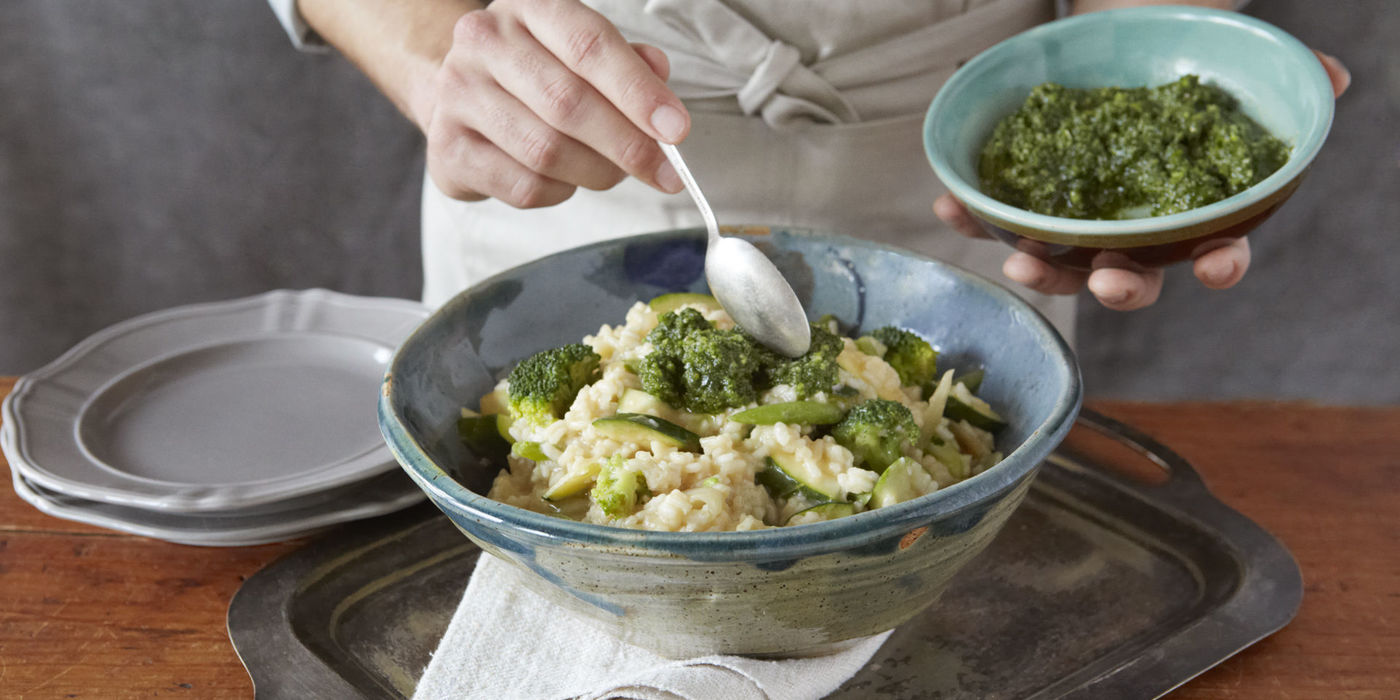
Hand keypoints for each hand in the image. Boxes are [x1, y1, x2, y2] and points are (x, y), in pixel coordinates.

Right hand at [420, 0, 689, 207]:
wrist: (454, 91)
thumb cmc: (535, 72)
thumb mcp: (580, 51)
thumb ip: (625, 64)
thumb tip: (660, 83)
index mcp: (527, 7)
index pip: (589, 46)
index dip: (638, 92)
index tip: (676, 129)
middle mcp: (485, 42)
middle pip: (568, 103)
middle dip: (628, 145)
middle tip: (664, 172)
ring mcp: (458, 95)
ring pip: (546, 151)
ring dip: (597, 173)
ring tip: (616, 173)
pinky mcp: (447, 149)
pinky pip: (523, 186)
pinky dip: (560, 192)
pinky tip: (568, 181)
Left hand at [934, 51, 1350, 310]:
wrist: (1117, 46)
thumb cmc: (1180, 70)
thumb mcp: (1230, 64)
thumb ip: (1279, 79)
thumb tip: (1333, 77)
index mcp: (1192, 215)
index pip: (1217, 251)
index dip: (1221, 264)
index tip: (1218, 264)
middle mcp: (1134, 234)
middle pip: (1131, 277)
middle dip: (1119, 287)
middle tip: (1108, 282)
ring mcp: (1078, 225)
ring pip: (1061, 264)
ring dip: (1039, 269)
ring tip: (1016, 261)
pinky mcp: (1027, 204)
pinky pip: (998, 221)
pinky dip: (973, 219)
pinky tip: (951, 205)